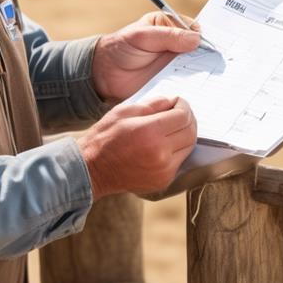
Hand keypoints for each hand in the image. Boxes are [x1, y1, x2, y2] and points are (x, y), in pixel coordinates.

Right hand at [77, 95, 196, 197]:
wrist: (92, 170)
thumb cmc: (104, 137)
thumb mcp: (124, 111)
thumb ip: (152, 104)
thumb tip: (173, 101)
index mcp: (150, 132)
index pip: (182, 116)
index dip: (183, 106)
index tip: (178, 102)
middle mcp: (160, 153)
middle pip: (190, 132)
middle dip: (188, 119)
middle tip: (179, 113)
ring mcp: (163, 170)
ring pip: (188, 147)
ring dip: (184, 134)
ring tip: (172, 128)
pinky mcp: (163, 181)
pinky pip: (180, 161)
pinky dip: (177, 150)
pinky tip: (165, 144)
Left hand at [91, 11, 200, 102]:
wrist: (104, 75)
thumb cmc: (120, 48)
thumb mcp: (142, 36)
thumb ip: (168, 36)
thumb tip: (196, 39)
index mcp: (170, 26)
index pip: (194, 29)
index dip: (204, 36)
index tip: (210, 46)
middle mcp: (177, 44)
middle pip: (200, 49)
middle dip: (208, 55)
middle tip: (216, 63)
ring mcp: (176, 64)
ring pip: (197, 66)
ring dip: (203, 71)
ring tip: (211, 77)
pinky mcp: (173, 81)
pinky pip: (187, 82)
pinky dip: (193, 85)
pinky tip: (199, 88)